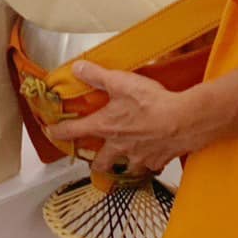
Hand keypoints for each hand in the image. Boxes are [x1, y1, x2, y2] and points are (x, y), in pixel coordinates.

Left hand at [45, 60, 192, 173]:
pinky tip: (153, 154)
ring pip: (127, 169)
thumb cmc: (152, 103)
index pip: (73, 132)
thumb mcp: (120, 82)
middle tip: (95, 158)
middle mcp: (119, 147)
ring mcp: (139, 157)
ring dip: (125, 164)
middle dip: (96, 162)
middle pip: (100, 163)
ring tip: (127, 158)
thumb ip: (97, 75)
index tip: (52, 133)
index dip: (58, 133)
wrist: (185, 120)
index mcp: (105, 127)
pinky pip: (150, 166)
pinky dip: (149, 162)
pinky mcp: (158, 160)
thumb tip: (78, 68)